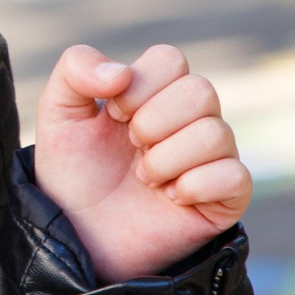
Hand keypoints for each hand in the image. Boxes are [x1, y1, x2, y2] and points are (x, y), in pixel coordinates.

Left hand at [32, 43, 251, 283]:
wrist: (76, 234)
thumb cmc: (72, 172)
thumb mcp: (58, 113)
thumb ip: (76, 69)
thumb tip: (121, 71)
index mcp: (156, 93)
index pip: (171, 60)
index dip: (139, 86)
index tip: (113, 115)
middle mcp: (190, 121)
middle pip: (201, 91)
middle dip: (153, 122)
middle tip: (132, 147)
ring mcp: (211, 159)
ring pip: (216, 133)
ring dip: (167, 158)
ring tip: (144, 179)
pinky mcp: (225, 198)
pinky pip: (235, 176)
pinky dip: (196, 185)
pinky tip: (170, 197)